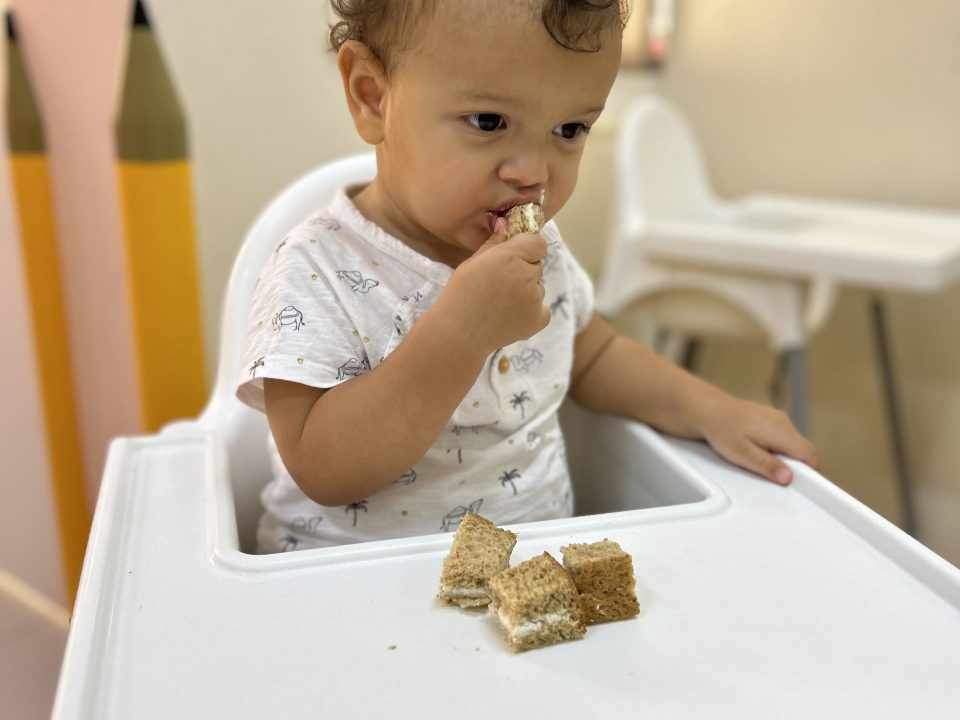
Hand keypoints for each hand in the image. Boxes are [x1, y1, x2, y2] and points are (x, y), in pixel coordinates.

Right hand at [436, 217, 550, 353]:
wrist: (458, 333)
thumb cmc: (460, 294)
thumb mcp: (472, 263)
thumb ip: (494, 243)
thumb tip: (506, 225)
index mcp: (511, 256)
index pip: (538, 243)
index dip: (527, 248)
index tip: (514, 257)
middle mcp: (527, 274)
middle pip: (537, 266)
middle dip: (524, 270)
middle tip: (501, 284)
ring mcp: (536, 298)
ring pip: (538, 287)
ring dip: (527, 291)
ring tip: (501, 304)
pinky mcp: (540, 318)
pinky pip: (542, 308)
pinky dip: (531, 312)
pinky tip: (510, 316)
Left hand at [698, 396, 817, 484]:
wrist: (709, 410)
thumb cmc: (722, 430)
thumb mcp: (742, 454)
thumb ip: (767, 465)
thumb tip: (787, 477)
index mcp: (781, 431)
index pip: (809, 454)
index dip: (809, 472)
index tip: (799, 484)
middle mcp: (783, 422)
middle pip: (803, 450)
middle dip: (794, 466)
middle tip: (772, 473)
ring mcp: (779, 419)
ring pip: (793, 444)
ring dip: (784, 456)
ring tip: (759, 459)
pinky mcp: (772, 419)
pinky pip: (783, 437)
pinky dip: (777, 447)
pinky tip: (757, 449)